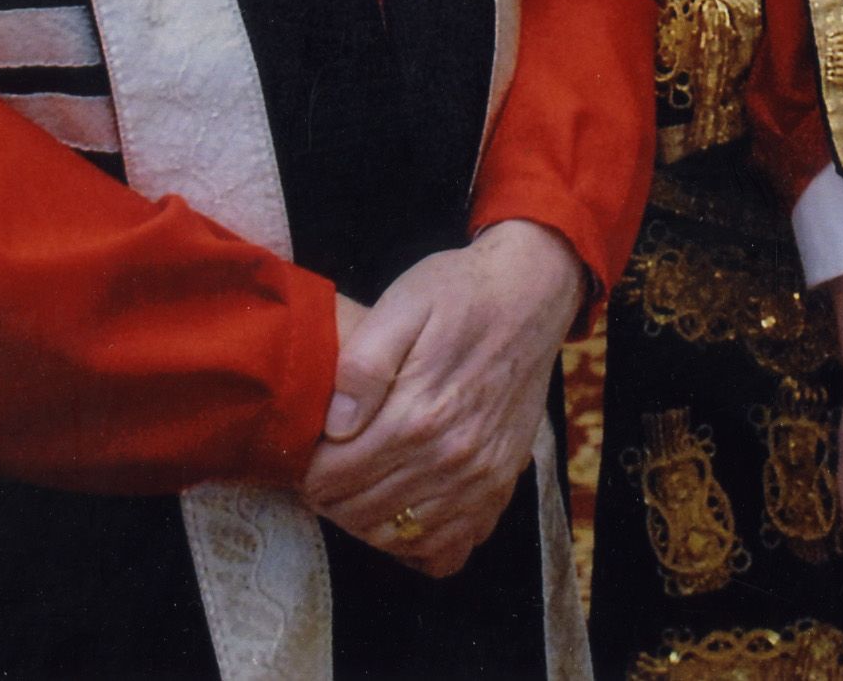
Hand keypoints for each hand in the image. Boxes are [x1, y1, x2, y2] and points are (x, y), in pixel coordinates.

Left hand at [300, 219, 586, 574]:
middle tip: (328, 472)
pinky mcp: (502, 484)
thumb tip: (336, 426)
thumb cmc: (460, 293)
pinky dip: (421, 543)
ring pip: (400, 537)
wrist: (532, 293)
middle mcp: (453, 457)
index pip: (334, 479)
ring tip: (359, 489)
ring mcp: (482, 478)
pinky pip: (451, 548)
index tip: (309, 454)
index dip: (309, 471)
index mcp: (418, 415)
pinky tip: (406, 509)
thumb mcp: (402, 304)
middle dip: (332, 499)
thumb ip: (363, 364)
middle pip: (361, 513)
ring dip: (367, 522)